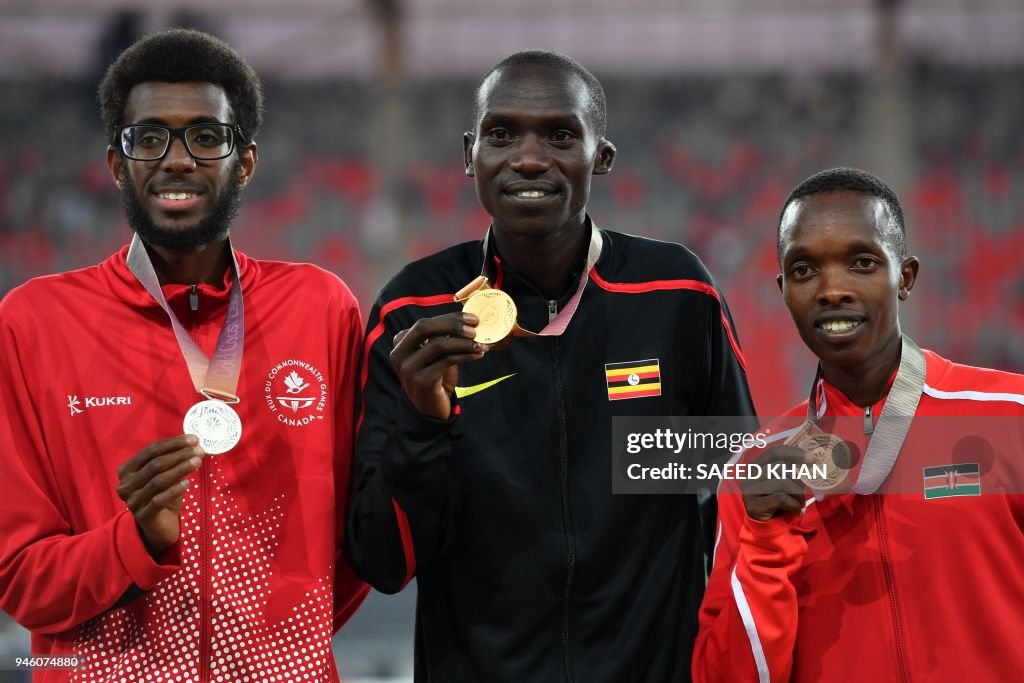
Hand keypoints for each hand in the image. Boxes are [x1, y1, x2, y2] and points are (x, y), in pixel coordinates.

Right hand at [116, 435, 204, 556]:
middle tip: (199, 450)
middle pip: (155, 464)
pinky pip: (159, 499)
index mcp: (126, 470)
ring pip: (158, 480)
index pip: (150, 451)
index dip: (173, 443)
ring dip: (180, 469)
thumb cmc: (162, 496)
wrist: (158, 527)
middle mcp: (125, 485)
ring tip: (198, 462)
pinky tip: (188, 484)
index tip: (194, 439)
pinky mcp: (142, 516)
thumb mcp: (166, 476)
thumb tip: (193, 444)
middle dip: (180, 455)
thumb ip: (173, 461)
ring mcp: (132, 501)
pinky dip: (175, 490)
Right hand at [390, 313, 488, 418]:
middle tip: (475, 329)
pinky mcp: (421, 381)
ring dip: (463, 343)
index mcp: (401, 343)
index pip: (425, 323)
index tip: (472, 319)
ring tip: (480, 345)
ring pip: (438, 344)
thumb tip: (469, 322)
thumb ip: (444, 338)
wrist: (428, 410)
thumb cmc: (435, 378)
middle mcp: (399, 353)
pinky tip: (478, 355)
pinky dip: (465, 356)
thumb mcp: (436, 356)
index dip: (449, 318)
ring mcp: (408, 368)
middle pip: (424, 327)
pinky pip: (446, 361)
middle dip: (452, 325)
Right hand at [741, 445, 812, 521]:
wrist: (765, 524)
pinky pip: (781, 499)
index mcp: (756, 465)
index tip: (811, 458)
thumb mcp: (782, 481)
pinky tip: (796, 510)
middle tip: (803, 491)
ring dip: (798, 494)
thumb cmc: (775, 499)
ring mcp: (750, 491)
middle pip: (781, 467)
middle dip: (797, 479)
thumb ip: (789, 470)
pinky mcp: (755, 505)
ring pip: (782, 483)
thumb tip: (809, 459)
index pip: (774, 452)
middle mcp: (750, 475)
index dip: (793, 453)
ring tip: (800, 502)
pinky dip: (794, 505)